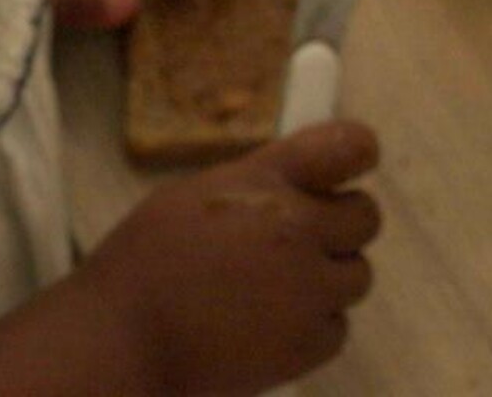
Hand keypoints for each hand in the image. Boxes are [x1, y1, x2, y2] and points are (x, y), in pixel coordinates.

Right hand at [77, 121, 382, 396]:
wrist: (125, 341)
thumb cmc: (144, 262)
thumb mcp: (193, 196)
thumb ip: (255, 187)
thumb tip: (296, 188)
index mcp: (266, 182)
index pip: (348, 147)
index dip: (357, 153)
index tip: (353, 165)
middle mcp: (298, 228)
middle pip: (366, 217)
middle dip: (340, 226)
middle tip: (302, 242)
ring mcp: (309, 289)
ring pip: (357, 275)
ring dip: (327, 279)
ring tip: (276, 290)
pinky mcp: (310, 343)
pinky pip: (338, 327)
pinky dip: (314, 328)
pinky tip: (269, 326)